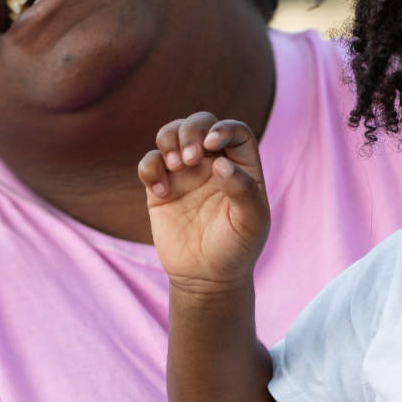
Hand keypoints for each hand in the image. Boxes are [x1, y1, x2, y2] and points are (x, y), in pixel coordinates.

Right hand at [139, 112, 269, 293]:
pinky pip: (149, 162)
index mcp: (241, 166)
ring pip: (171, 134)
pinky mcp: (161, 187)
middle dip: (191, 130)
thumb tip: (221, 163)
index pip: (235, 131)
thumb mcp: (251, 223)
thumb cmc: (237, 248)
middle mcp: (213, 163)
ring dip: (169, 140)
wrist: (206, 278)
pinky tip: (162, 193)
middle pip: (200, 123)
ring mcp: (185, 173)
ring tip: (177, 167)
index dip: (223, 128)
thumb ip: (244, 191)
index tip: (212, 145)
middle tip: (190, 158)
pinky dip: (150, 168)